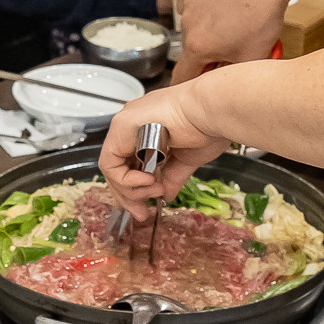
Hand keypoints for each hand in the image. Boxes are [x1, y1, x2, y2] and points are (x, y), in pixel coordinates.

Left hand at [99, 84, 228, 217]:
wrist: (212, 111)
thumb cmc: (208, 126)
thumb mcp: (187, 158)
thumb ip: (171, 176)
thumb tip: (165, 194)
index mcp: (148, 128)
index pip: (129, 164)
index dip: (135, 190)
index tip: (145, 207)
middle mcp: (133, 125)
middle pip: (117, 168)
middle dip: (129, 196)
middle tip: (141, 212)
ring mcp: (125, 124)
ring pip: (112, 168)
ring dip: (131, 189)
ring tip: (155, 190)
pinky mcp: (121, 126)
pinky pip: (110, 162)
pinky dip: (125, 179)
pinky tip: (146, 181)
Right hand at [171, 0, 293, 82]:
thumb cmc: (261, 17)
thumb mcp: (252, 58)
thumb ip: (230, 75)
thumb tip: (222, 80)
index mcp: (197, 48)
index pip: (183, 76)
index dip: (192, 82)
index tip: (198, 84)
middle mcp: (187, 27)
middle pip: (191, 49)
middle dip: (206, 52)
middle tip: (230, 47)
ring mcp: (189, 4)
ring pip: (193, 26)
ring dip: (206, 29)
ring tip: (232, 22)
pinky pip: (193, 3)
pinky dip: (204, 7)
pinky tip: (223, 5)